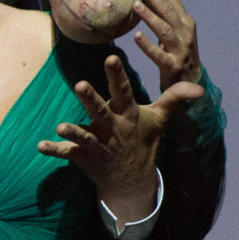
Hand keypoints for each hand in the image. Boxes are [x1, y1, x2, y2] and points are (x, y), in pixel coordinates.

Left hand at [36, 54, 203, 220]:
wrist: (133, 181)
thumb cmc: (143, 141)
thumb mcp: (159, 120)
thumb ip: (173, 99)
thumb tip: (198, 86)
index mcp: (128, 115)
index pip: (123, 92)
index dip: (117, 75)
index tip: (110, 58)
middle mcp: (113, 129)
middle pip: (101, 111)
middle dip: (91, 99)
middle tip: (79, 84)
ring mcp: (98, 144)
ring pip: (85, 136)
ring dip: (73, 131)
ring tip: (60, 125)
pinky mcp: (83, 157)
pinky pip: (67, 153)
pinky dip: (54, 150)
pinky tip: (40, 146)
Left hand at [130, 0, 201, 90]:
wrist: (191, 85)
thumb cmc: (178, 54)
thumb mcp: (175, 33)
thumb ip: (164, 16)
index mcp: (186, 23)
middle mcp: (186, 34)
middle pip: (169, 10)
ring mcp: (181, 50)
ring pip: (165, 30)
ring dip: (150, 16)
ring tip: (135, 5)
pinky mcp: (174, 67)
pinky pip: (159, 55)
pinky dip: (148, 45)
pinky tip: (136, 36)